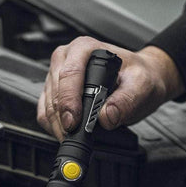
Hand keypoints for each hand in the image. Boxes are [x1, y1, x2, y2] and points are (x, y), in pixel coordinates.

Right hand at [37, 36, 184, 140]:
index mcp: (85, 48)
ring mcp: (57, 74)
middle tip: (75, 136)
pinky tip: (67, 133)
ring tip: (73, 138)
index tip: (74, 123)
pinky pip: (44, 112)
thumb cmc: (137, 76)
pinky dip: (53, 126)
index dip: (69, 101)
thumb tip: (106, 116)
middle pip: (55, 91)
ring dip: (57, 125)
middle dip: (63, 118)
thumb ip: (126, 100)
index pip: (69, 74)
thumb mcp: (141, 85)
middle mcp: (67, 58)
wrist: (138, 78)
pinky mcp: (53, 91)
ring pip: (47, 104)